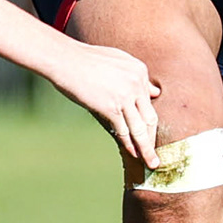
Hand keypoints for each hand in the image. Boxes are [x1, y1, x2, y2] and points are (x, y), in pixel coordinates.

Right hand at [46, 41, 160, 167]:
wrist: (65, 60)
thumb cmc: (86, 60)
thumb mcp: (118, 61)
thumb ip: (136, 77)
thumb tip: (154, 92)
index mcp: (140, 71)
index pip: (149, 101)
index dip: (150, 120)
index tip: (151, 133)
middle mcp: (136, 83)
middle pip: (150, 118)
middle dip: (153, 139)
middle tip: (156, 155)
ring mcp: (125, 96)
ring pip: (140, 129)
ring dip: (146, 148)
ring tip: (151, 163)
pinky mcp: (110, 107)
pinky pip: (123, 131)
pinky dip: (128, 145)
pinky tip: (132, 154)